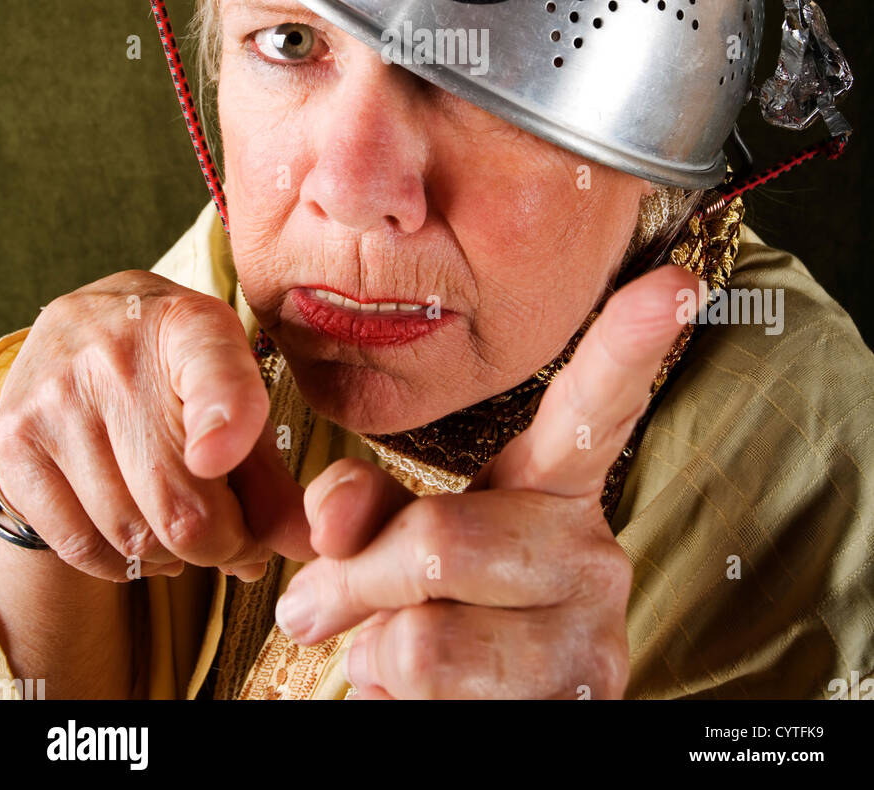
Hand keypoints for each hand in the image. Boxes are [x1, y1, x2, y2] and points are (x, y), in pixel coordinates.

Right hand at [0, 272, 312, 581]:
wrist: (83, 328)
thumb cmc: (176, 367)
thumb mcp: (235, 388)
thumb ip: (270, 469)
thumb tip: (305, 546)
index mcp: (190, 326)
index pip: (212, 372)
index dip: (221, 418)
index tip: (217, 458)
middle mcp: (114, 354)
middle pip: (178, 501)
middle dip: (225, 544)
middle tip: (241, 545)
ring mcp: (54, 399)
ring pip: (131, 534)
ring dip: (175, 558)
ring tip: (189, 530)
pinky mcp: (13, 444)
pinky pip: (80, 546)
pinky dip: (123, 564)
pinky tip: (141, 536)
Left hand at [275, 264, 706, 698]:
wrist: (476, 713)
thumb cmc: (439, 610)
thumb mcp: (397, 541)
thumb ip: (363, 510)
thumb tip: (329, 516)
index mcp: (552, 481)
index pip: (595, 405)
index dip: (632, 344)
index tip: (676, 280)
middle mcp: (592, 545)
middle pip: (441, 543)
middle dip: (352, 582)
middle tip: (316, 602)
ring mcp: (592, 626)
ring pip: (425, 633)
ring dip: (369, 647)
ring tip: (382, 649)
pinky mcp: (576, 695)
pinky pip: (429, 687)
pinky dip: (386, 693)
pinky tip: (419, 693)